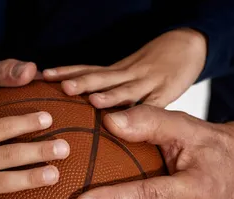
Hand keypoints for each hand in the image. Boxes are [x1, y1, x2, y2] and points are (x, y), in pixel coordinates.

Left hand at [42, 28, 206, 107]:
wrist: (190, 44)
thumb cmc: (154, 65)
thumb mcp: (128, 73)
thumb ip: (108, 89)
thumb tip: (81, 110)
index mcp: (116, 71)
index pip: (88, 69)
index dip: (66, 71)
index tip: (43, 76)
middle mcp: (128, 74)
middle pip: (101, 77)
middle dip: (81, 81)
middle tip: (61, 87)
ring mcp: (148, 82)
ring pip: (126, 88)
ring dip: (110, 95)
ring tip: (91, 100)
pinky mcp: (167, 92)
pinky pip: (154, 103)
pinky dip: (144, 110)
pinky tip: (134, 119)